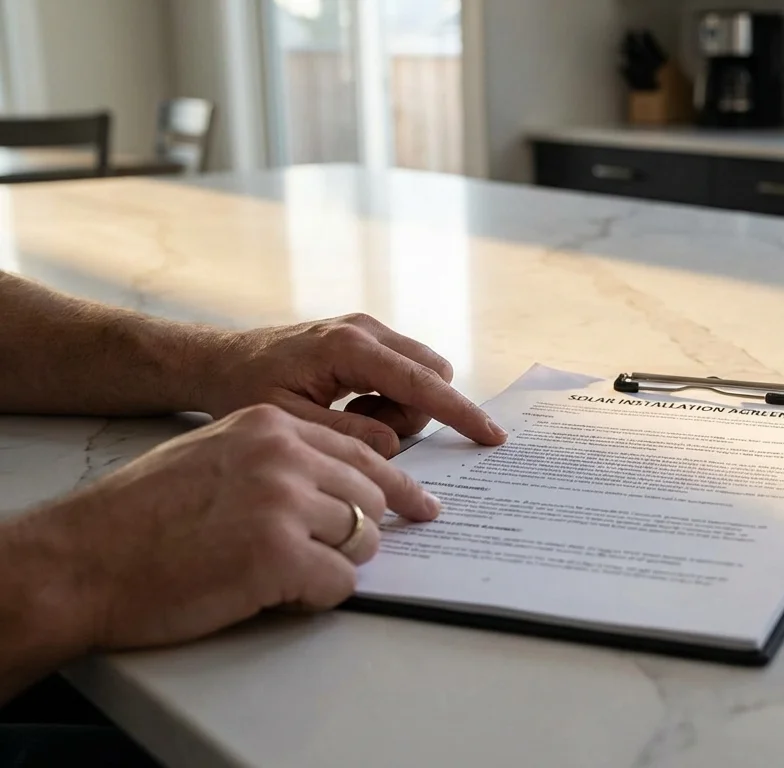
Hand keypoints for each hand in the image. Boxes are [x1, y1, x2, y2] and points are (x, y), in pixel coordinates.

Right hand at [14, 404, 438, 652]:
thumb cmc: (136, 517)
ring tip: (289, 575)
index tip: (420, 504)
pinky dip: (319, 597)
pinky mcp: (280, 555)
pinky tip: (281, 595)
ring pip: (363, 539)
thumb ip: (274, 459)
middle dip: (367, 530)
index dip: (393, 485)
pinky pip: (340, 582)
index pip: (360, 452)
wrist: (78, 559)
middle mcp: (285, 454)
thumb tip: (332, 487)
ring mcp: (284, 502)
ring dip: (337, 564)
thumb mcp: (213, 454)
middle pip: (371, 496)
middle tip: (345, 552)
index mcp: (270, 424)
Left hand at [193, 314, 503, 456]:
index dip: (460, 413)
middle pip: (431, 376)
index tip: (491, 436)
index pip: (422, 383)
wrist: (219, 361)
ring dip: (401, 408)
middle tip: (365, 428)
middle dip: (417, 413)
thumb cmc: (245, 391)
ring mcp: (368, 328)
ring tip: (350, 417)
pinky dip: (390, 397)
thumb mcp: (290, 423)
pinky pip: (404, 371)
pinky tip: (351, 405)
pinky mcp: (366, 335)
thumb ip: (347, 435)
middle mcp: (366, 328)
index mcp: (348, 348)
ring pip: (422, 375)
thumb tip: (393, 443)